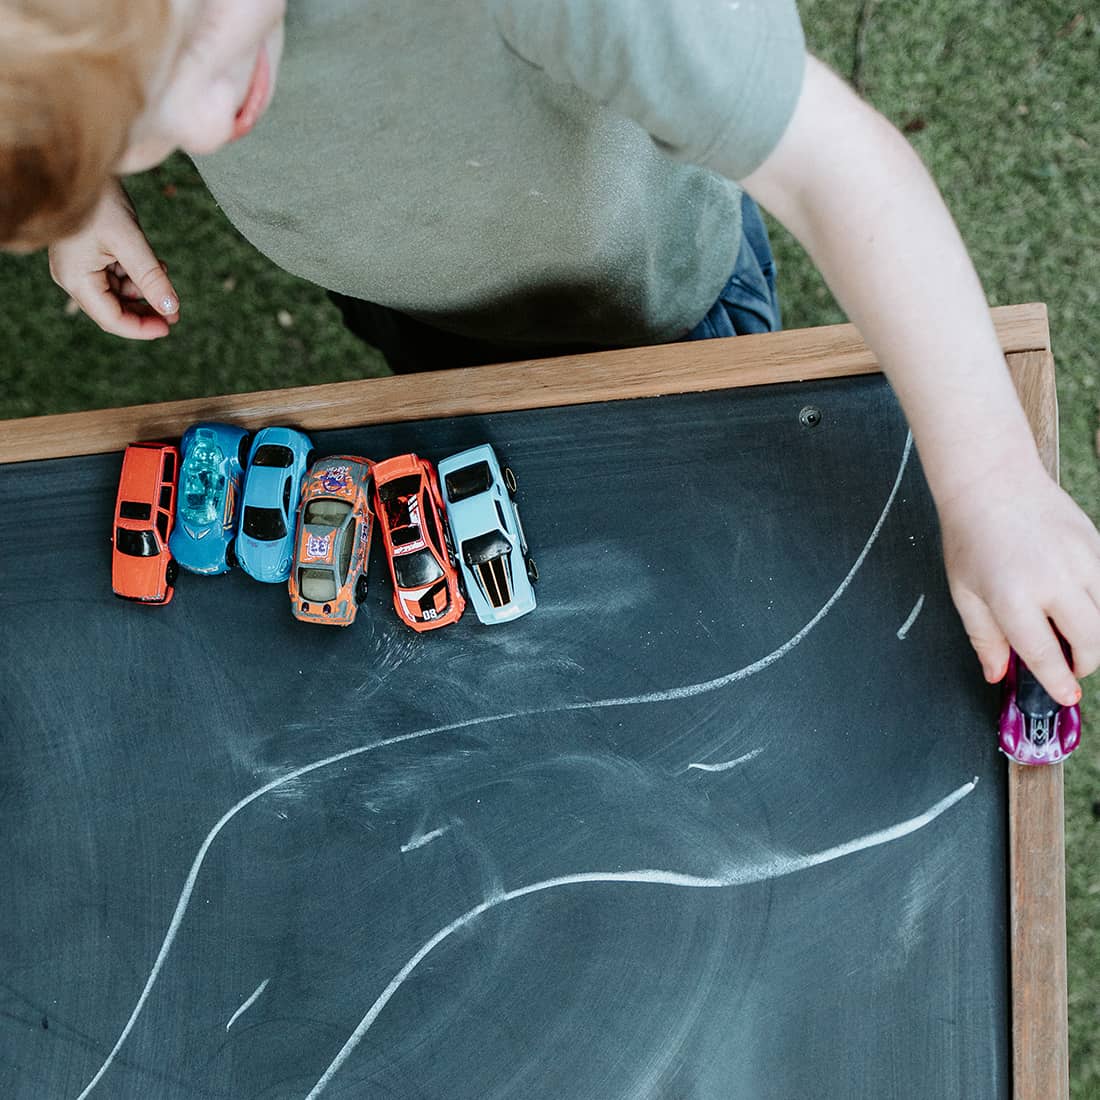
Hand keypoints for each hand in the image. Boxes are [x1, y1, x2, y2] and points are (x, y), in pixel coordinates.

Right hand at [47, 179, 179, 338]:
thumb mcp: (131, 242)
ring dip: (145, 291)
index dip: (142, 328)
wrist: (85, 164)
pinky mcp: (90, 255)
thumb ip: (151, 278)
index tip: (170, 327)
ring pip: (119, 293)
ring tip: (166, 276)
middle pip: (114, 309)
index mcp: (76, 279)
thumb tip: (172, 309)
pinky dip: (138, 275)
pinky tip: (158, 265)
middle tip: (176, 312)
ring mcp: (81, 266)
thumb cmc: (101, 201)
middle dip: (146, 311)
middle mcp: (74, 277)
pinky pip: (117, 275)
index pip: (111, 319)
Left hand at [941, 457, 1099, 705]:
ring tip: (1077, 639)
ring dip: (1098, 636)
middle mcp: (1053, 581)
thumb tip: (998, 675)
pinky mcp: (1097, 544)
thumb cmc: (969, 537)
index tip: (1066, 697)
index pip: (1045, 654)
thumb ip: (984, 637)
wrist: (991, 482)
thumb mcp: (964, 592)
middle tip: (1070, 667)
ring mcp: (1082, 560)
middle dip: (1085, 663)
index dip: (1058, 682)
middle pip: (1092, 641)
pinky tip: (1081, 606)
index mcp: (1013, 597)